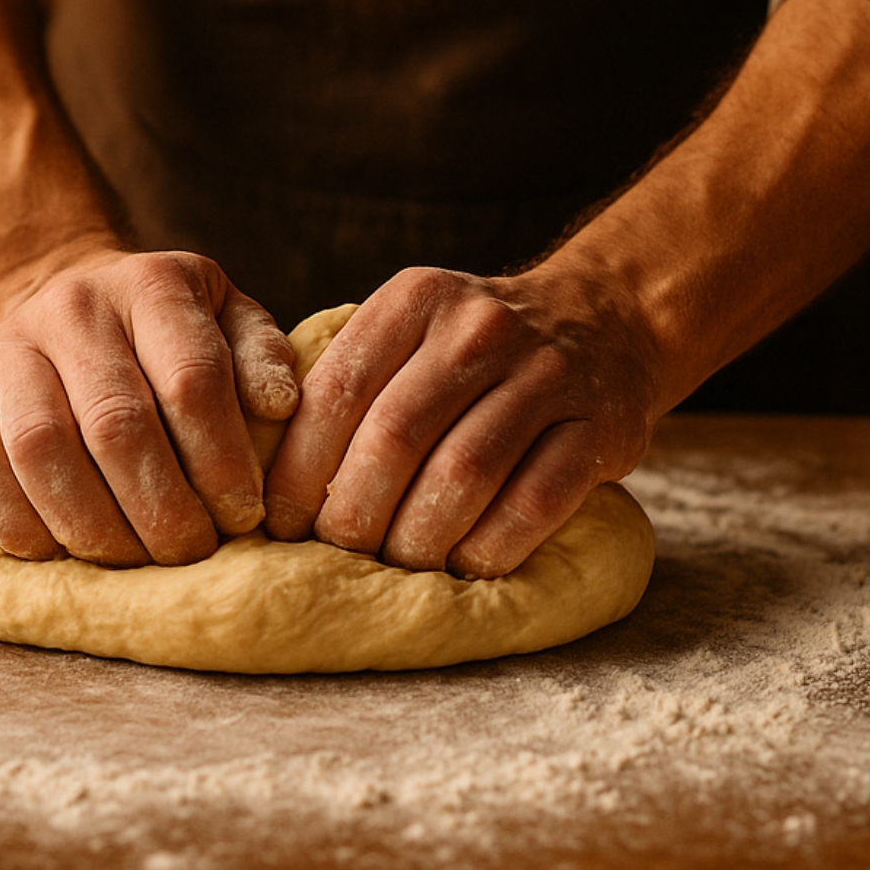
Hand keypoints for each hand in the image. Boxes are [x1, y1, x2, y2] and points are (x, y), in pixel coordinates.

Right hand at [0, 248, 299, 566]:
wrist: (64, 293)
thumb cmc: (167, 330)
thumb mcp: (228, 319)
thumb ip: (261, 357)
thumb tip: (280, 406)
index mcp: (152, 286)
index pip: (191, 378)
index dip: (221, 459)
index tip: (243, 515)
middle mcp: (74, 307)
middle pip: (115, 423)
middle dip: (160, 507)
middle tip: (189, 552)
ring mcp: (9, 346)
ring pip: (41, 449)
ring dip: (92, 524)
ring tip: (132, 560)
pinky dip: (19, 521)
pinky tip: (63, 551)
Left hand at [263, 263, 657, 578]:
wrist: (607, 320)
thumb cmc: (478, 352)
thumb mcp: (412, 331)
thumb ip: (351, 381)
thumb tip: (263, 476)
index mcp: (416, 300)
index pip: (337, 390)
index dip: (297, 469)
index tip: (280, 523)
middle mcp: (480, 327)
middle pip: (394, 437)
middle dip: (353, 514)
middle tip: (337, 556)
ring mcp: (547, 374)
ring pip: (462, 474)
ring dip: (417, 539)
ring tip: (396, 568)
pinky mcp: (599, 426)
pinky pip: (533, 503)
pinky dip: (488, 548)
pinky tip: (463, 565)